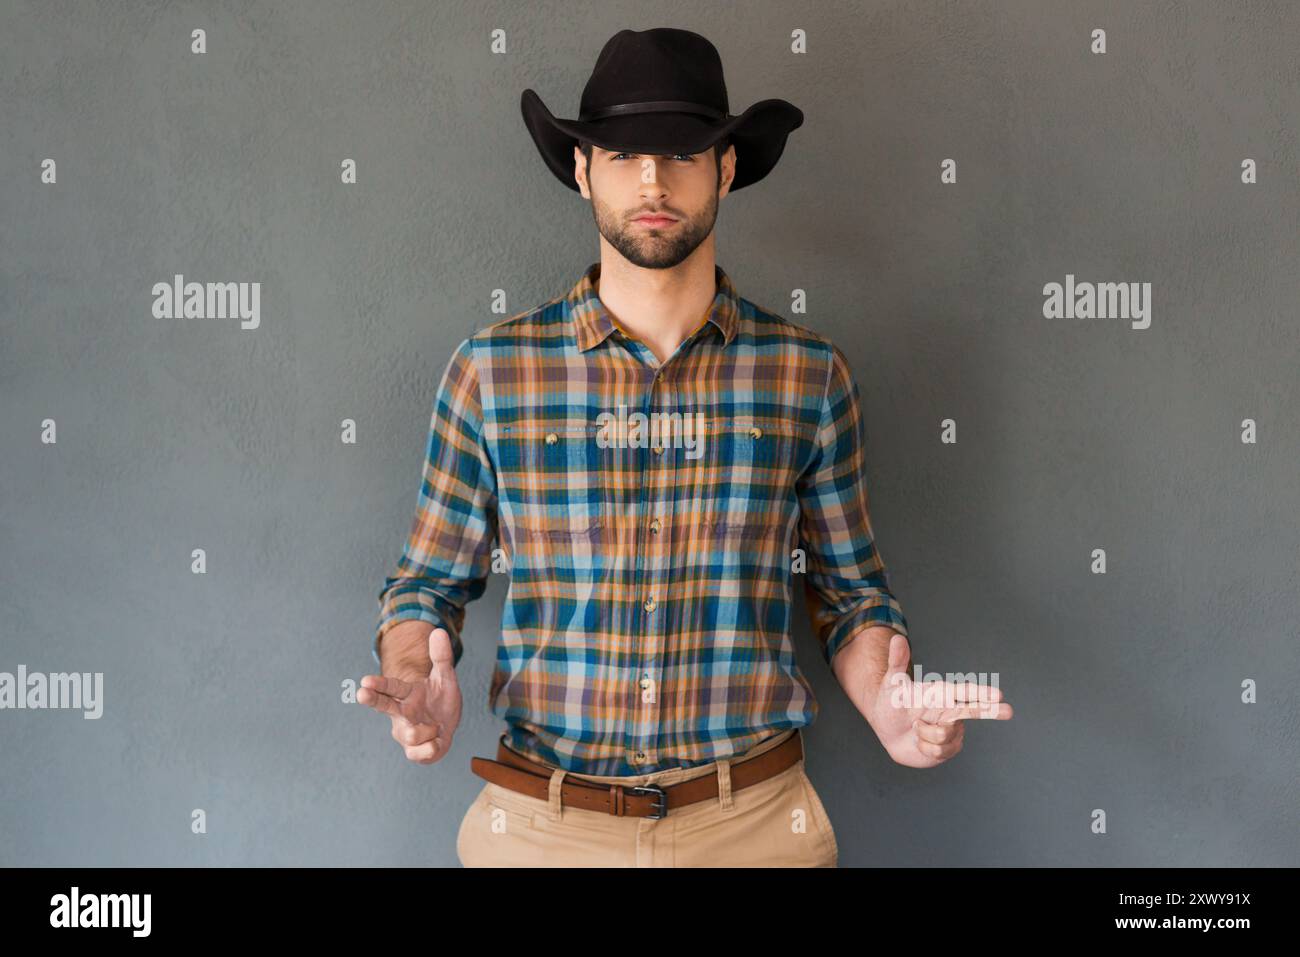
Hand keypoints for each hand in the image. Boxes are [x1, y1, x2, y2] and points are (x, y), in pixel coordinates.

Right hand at [358, 628, 461, 764]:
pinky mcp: (413, 751)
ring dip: (429, 730)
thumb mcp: (446, 677)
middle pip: (383, 706)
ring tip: (436, 726)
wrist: (448, 725)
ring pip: (411, 733)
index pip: (391, 687)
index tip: (365, 680)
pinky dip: (433, 747)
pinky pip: (422, 752)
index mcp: (407, 694)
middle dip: (373, 700)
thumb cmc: (440, 700)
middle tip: (362, 693)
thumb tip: (439, 631)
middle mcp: (401, 713)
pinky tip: (436, 741)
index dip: (379, 684)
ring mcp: (405, 733)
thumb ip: (441, 657)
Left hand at [862, 633, 1012, 767]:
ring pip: (945, 736)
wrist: (887, 728)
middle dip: (991, 711)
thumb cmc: (892, 702)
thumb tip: (897, 638)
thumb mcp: (892, 683)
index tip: (997, 695)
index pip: (964, 692)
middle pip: (975, 711)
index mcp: (943, 694)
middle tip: (1008, 710)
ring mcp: (952, 731)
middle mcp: (951, 711)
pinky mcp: (948, 749)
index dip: (980, 694)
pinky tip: (919, 742)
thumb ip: (897, 662)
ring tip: (915, 728)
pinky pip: (940, 752)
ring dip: (924, 735)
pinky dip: (924, 749)